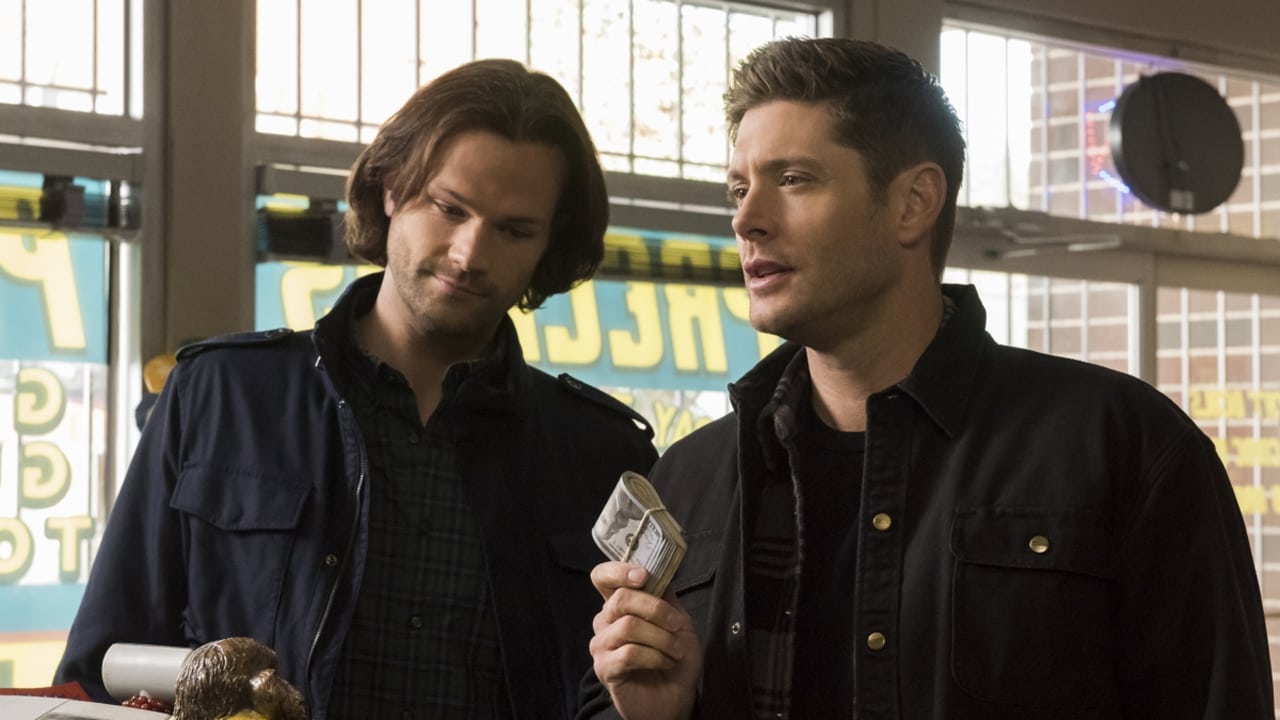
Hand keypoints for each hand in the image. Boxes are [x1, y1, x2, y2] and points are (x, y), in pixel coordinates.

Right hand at [589, 562, 702, 719]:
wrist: (676, 697)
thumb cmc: (674, 658)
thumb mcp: (677, 620)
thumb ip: (665, 596)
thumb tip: (660, 569)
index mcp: (619, 606)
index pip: (603, 577)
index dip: (619, 570)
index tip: (643, 576)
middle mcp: (605, 622)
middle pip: (621, 599)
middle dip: (656, 609)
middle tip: (676, 625)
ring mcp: (602, 646)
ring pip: (629, 627)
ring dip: (662, 638)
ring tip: (676, 651)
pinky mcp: (605, 669)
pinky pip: (629, 653)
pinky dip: (655, 656)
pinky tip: (665, 662)